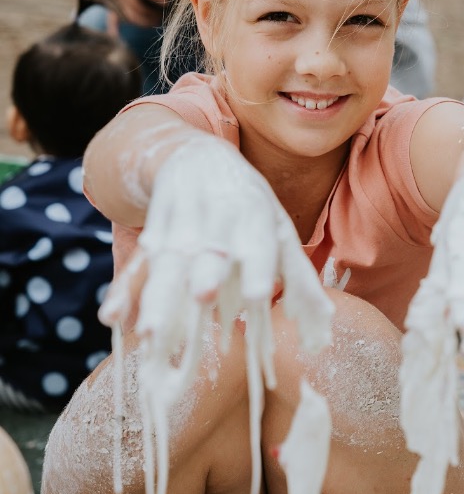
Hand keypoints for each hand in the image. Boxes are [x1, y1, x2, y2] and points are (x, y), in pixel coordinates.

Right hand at [95, 0, 167, 25]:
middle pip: (137, 6)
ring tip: (158, 22)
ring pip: (131, 14)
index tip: (168, 1)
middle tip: (165, 16)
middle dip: (151, 13)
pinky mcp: (116, 2)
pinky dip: (137, 22)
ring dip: (145, 21)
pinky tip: (148, 23)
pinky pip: (126, 16)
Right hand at [100, 138, 332, 352]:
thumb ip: (301, 281)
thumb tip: (321, 336)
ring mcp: (179, 228)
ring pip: (168, 265)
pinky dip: (123, 291)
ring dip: (157, 298)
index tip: (260, 295)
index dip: (259, 269)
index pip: (259, 245)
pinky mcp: (151, 235)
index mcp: (254, 219)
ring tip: (149, 334)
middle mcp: (217, 222)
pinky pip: (136, 265)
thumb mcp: (280, 231)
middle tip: (203, 300)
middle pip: (210, 254)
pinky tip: (112, 317)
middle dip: (205, 277)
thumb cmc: (248, 204)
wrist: (195, 158)